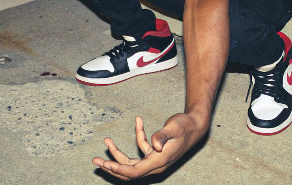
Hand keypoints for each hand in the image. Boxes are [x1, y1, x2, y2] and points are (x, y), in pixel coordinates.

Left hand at [92, 114, 206, 180]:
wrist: (195, 125)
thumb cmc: (185, 126)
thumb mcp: (174, 128)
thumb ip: (163, 136)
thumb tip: (154, 144)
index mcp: (158, 162)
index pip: (133, 171)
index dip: (118, 169)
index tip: (105, 164)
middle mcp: (155, 165)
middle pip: (129, 171)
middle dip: (111, 166)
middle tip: (96, 161)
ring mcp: (155, 159)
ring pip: (132, 161)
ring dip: (118, 153)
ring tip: (107, 141)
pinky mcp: (156, 152)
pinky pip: (142, 147)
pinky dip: (138, 135)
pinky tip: (138, 120)